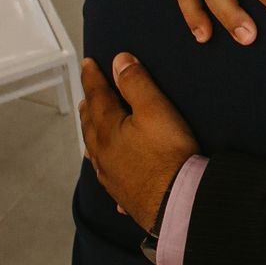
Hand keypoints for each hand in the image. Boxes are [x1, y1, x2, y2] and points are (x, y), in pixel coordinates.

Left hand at [81, 54, 197, 235]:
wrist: (178, 203)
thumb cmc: (169, 154)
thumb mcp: (155, 110)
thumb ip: (136, 84)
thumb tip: (119, 61)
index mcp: (108, 129)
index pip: (97, 96)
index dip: (92, 77)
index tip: (87, 63)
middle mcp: (103, 153)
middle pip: (91, 124)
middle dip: (89, 106)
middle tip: (87, 94)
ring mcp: (111, 177)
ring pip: (95, 151)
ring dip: (92, 134)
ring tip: (92, 127)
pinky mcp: (124, 195)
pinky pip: (109, 177)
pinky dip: (106, 167)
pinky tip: (110, 174)